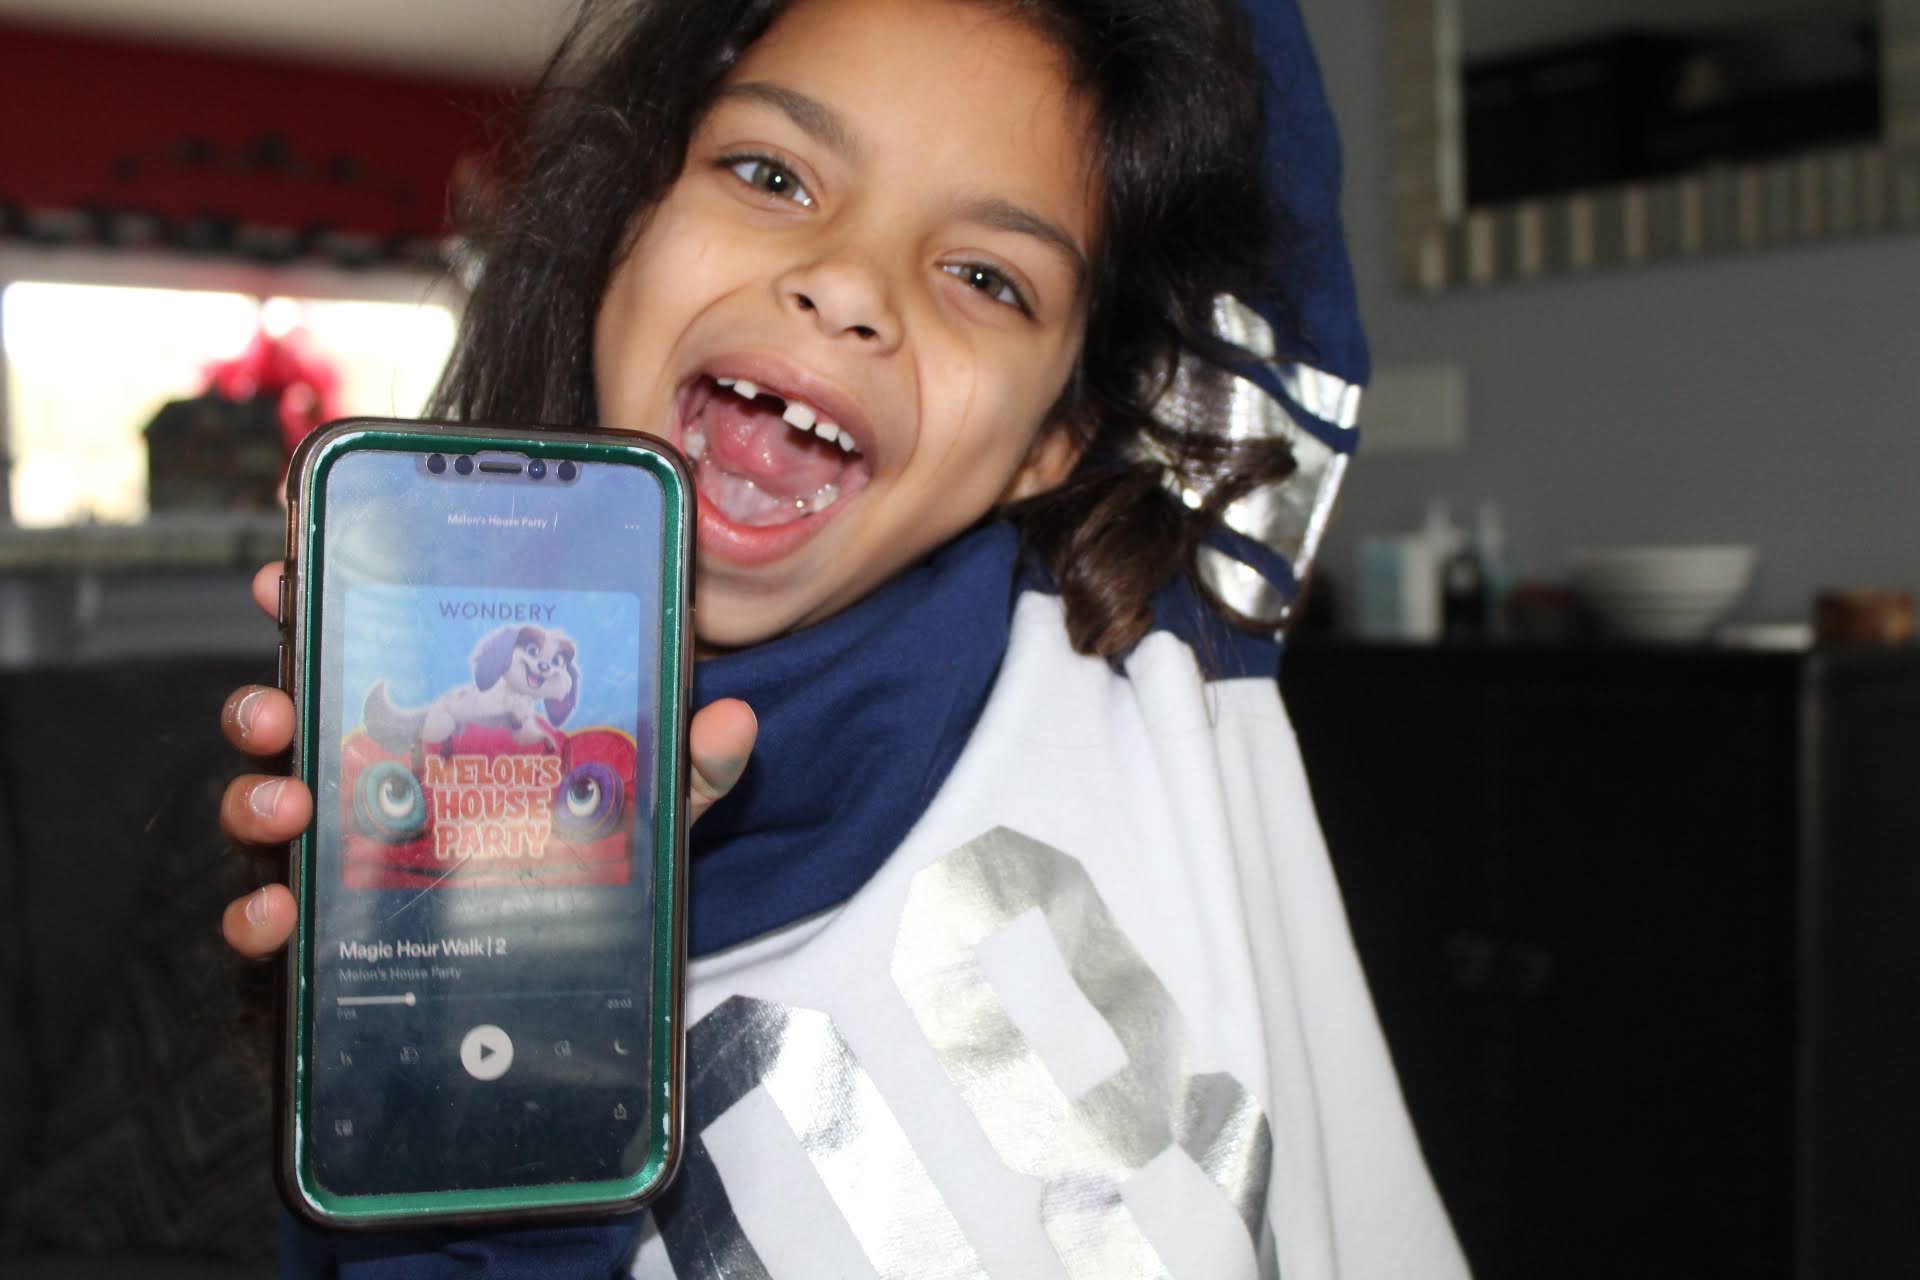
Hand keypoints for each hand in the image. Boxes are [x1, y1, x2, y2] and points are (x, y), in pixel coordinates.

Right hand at [218, 560, 755, 958]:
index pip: (357, 650)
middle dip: (261, 708)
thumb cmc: (599, 846)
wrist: (584, 955)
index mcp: (432, 721)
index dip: (306, 606)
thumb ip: (692, 759)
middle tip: (278, 711)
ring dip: (253, 802)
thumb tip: (732, 718)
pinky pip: (274, 919)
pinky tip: (280, 918)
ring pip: (266, 813)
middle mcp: (375, 774)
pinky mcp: (336, 929)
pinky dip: (257, 918)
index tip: (280, 581)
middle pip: (290, 726)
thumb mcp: (650, 799)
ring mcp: (346, 848)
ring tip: (287, 807)